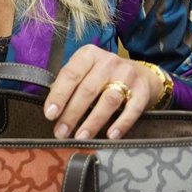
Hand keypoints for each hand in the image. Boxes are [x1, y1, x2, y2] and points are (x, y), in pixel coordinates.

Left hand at [42, 45, 162, 139]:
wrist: (142, 74)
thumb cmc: (104, 76)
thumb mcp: (86, 71)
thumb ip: (70, 85)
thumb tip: (52, 110)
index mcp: (89, 55)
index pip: (70, 74)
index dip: (59, 95)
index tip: (50, 114)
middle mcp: (108, 62)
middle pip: (87, 89)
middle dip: (72, 113)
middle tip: (61, 132)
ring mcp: (127, 75)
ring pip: (108, 100)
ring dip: (93, 121)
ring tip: (81, 137)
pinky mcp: (142, 90)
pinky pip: (132, 109)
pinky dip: (121, 124)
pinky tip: (111, 135)